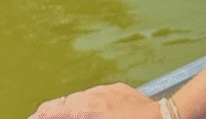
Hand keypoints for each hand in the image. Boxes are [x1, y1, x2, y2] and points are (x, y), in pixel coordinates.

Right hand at [26, 82, 159, 118]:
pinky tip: (88, 110)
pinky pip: (98, 95)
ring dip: (67, 108)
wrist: (167, 118)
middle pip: (62, 103)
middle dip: (48, 113)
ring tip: (60, 116)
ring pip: (79, 97)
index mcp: (86, 109)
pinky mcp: (121, 90)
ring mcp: (108, 90)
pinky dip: (86, 103)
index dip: (38, 117)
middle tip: (38, 118)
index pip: (52, 112)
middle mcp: (95, 96)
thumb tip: (59, 115)